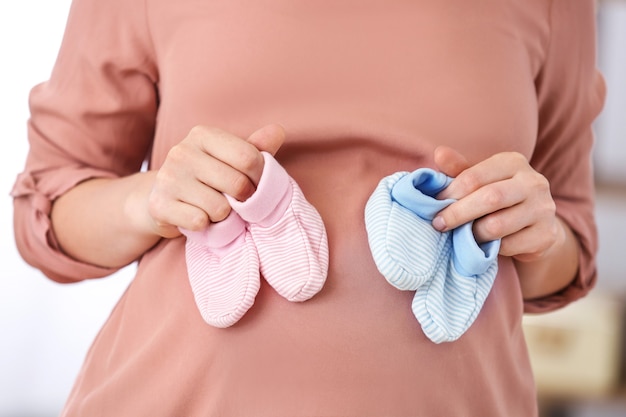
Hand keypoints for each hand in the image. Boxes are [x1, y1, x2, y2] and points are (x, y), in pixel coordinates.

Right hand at [147, 124, 284, 237]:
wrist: (163, 199)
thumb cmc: (207, 177)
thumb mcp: (230, 159)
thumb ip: (256, 148)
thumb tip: (278, 131)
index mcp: (202, 134)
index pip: (248, 157)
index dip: (260, 178)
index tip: (256, 185)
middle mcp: (181, 152)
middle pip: (237, 184)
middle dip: (243, 199)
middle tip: (235, 201)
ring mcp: (168, 178)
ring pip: (219, 208)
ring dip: (223, 216)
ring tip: (213, 208)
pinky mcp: (158, 205)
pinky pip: (200, 222)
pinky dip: (205, 226)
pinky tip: (197, 217)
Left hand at [432, 146, 563, 263]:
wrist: (536, 225)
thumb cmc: (498, 197)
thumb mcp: (480, 180)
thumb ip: (459, 169)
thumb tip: (439, 153)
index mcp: (513, 162)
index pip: (474, 177)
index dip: (450, 192)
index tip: (435, 204)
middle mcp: (534, 182)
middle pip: (489, 198)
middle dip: (458, 213)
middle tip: (439, 224)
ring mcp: (543, 209)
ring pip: (497, 225)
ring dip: (473, 233)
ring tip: (465, 235)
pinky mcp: (547, 235)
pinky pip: (509, 246)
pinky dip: (491, 248)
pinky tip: (486, 245)